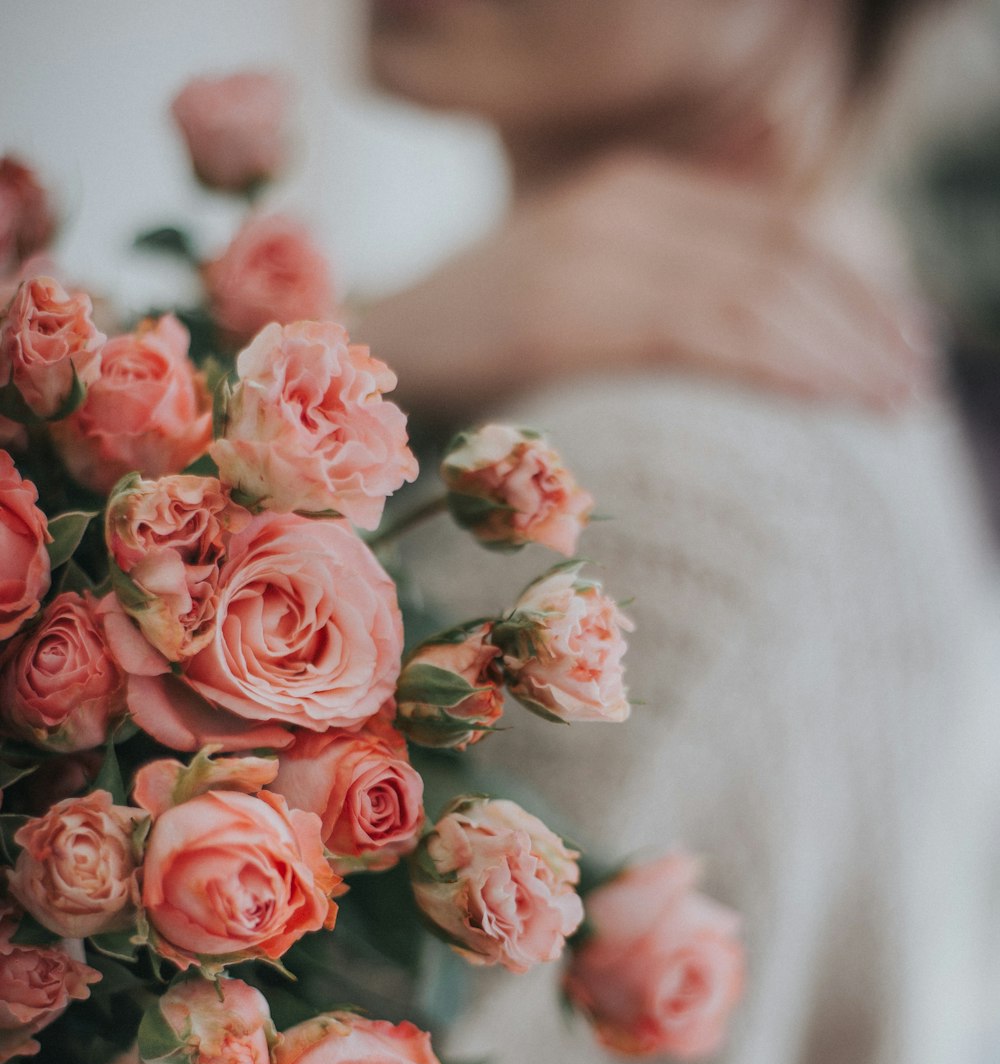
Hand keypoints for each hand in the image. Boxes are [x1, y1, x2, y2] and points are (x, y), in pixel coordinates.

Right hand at [353, 152, 930, 419]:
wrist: (353, 360)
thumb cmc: (464, 358)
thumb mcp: (568, 311)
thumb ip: (644, 310)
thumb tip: (732, 356)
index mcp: (624, 197)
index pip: (769, 230)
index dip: (849, 284)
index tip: (899, 341)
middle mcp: (617, 207)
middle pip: (778, 256)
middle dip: (861, 320)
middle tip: (914, 381)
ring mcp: (591, 250)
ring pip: (756, 292)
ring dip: (840, 348)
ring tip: (894, 402)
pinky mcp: (568, 307)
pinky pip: (707, 330)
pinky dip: (784, 366)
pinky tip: (835, 400)